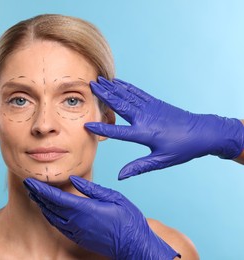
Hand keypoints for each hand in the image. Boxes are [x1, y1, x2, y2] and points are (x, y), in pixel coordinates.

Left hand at [23, 176, 178, 259]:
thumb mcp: (113, 197)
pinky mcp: (78, 238)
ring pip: (52, 217)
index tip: (30, 181)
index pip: (55, 197)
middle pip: (50, 207)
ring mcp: (76, 232)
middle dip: (37, 194)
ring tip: (35, 195)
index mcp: (84, 209)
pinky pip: (59, 226)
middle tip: (28, 184)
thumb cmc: (127, 220)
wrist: (133, 246)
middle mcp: (76, 222)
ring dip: (42, 205)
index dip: (41, 189)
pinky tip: (49, 210)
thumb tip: (73, 179)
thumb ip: (91, 189)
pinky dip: (50, 216)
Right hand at [86, 77, 243, 179]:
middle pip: (120, 105)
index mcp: (144, 133)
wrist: (204, 132)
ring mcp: (150, 108)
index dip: (102, 129)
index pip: (118, 132)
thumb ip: (138, 167)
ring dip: (112, 87)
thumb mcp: (161, 161)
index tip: (87, 125)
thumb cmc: (183, 148)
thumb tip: (120, 176)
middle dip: (104, 95)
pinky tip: (118, 82)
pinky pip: (137, 93)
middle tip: (90, 85)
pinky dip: (126, 87)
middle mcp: (144, 118)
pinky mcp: (155, 103)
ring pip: (126, 96)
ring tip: (99, 80)